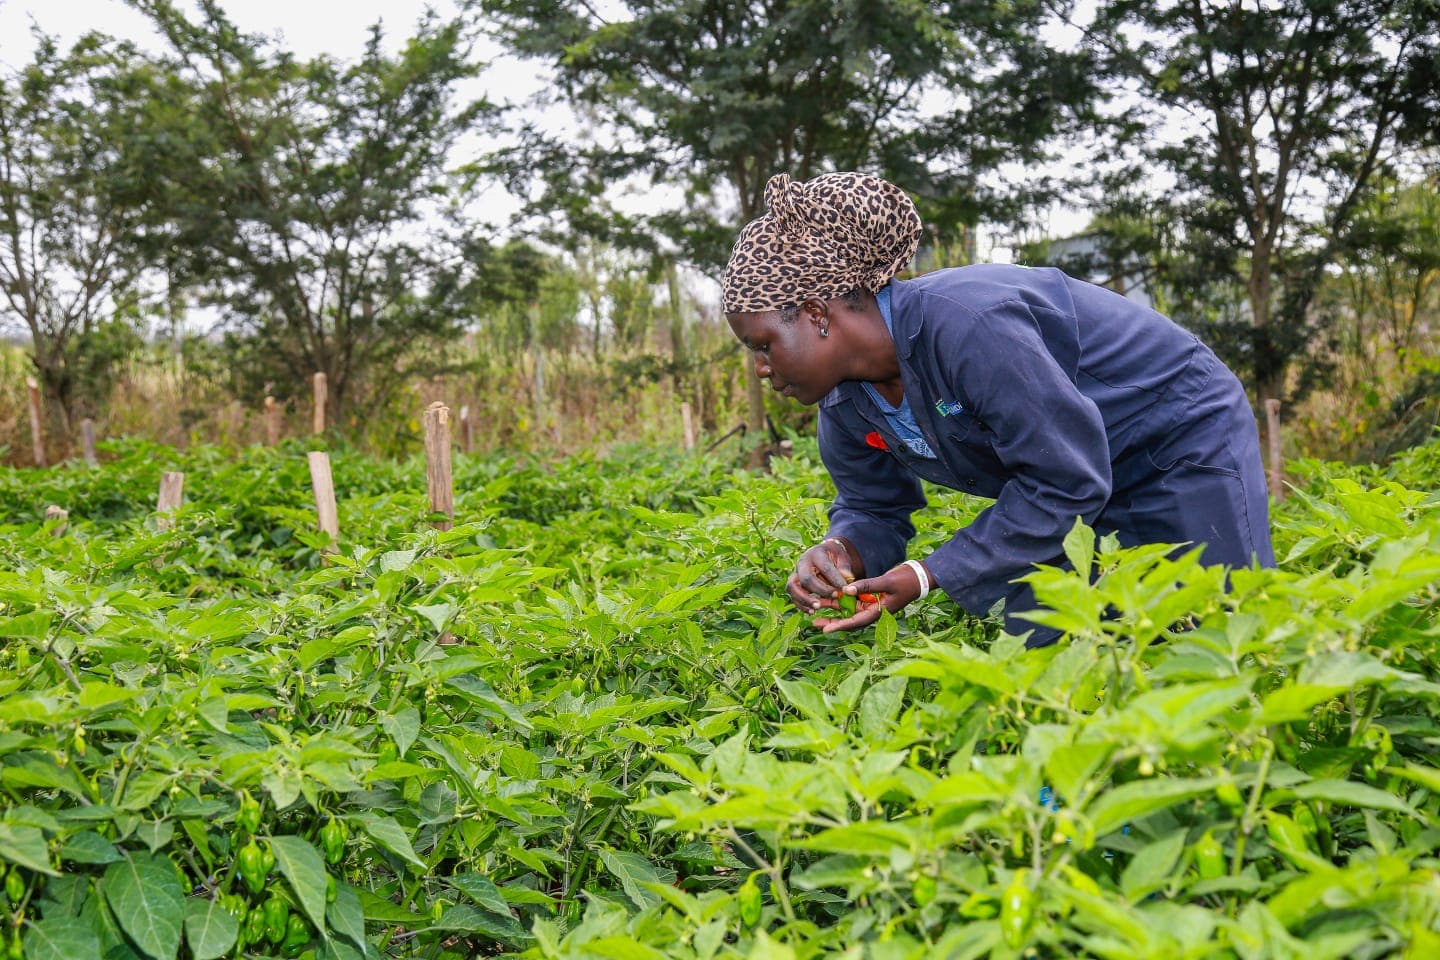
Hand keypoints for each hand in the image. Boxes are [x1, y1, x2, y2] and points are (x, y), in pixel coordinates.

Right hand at [787, 537, 858, 615]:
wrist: (824, 554)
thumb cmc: (835, 557)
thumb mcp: (843, 557)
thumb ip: (845, 568)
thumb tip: (847, 578)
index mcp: (816, 554)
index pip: (825, 568)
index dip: (835, 580)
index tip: (845, 589)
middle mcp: (803, 563)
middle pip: (806, 578)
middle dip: (820, 590)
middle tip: (834, 597)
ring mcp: (796, 573)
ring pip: (793, 587)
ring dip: (804, 599)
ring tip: (817, 608)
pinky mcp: (794, 583)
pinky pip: (793, 595)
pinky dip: (800, 604)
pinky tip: (811, 612)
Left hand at [814, 559, 932, 634]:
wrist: (918, 577)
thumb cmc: (905, 581)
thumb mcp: (886, 582)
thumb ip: (867, 586)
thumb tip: (846, 590)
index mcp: (878, 613)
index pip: (855, 622)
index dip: (839, 626)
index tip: (825, 630)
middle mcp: (873, 612)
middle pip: (848, 619)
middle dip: (832, 621)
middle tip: (814, 622)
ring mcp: (872, 606)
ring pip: (849, 610)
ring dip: (833, 610)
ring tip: (816, 608)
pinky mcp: (871, 598)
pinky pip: (853, 602)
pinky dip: (842, 601)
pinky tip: (829, 597)